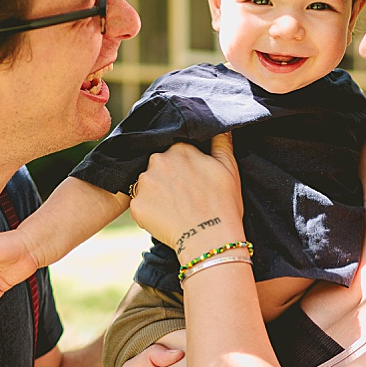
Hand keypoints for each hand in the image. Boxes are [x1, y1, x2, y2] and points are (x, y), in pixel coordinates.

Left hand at [129, 133, 244, 253]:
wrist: (211, 240)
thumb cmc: (224, 204)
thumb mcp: (229, 167)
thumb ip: (221, 142)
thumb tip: (220, 126)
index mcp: (179, 149)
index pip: (175, 153)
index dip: (183, 168)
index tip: (192, 181)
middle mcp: (157, 161)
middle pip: (158, 168)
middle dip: (167, 179)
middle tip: (184, 198)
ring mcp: (144, 184)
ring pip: (147, 187)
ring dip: (157, 195)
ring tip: (175, 210)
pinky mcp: (136, 206)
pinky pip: (141, 207)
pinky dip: (150, 214)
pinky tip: (167, 221)